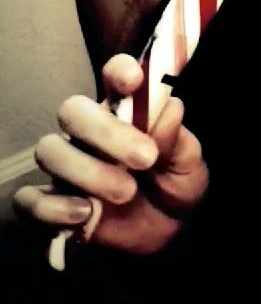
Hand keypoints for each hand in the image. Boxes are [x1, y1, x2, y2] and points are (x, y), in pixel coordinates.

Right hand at [13, 54, 208, 254]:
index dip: (119, 71)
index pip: (113, 77)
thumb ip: (177, 140)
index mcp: (124, 111)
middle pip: (73, 111)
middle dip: (104, 131)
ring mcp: (67, 167)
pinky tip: (84, 214)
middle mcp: (89, 133)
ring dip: (87, 171)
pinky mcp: (53, 203)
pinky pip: (30, 199)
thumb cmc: (176, 184)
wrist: (168, 231)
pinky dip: (52, 207)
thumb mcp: (188, 164)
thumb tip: (171, 108)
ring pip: (50, 151)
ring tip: (126, 193)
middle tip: (145, 158)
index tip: (134, 79)